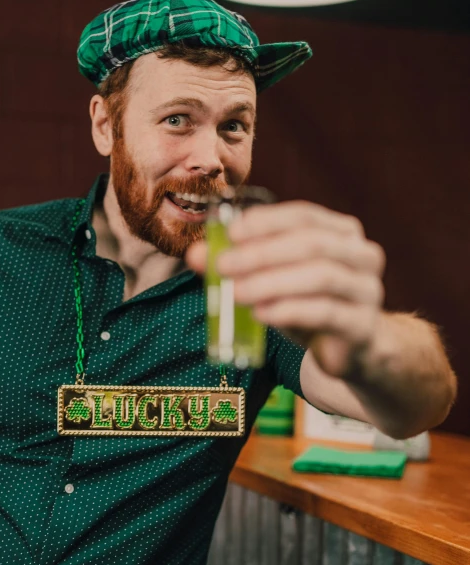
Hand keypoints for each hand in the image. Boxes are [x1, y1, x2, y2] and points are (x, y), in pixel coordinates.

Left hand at [185, 200, 385, 378]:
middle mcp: (362, 254)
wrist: (350, 349)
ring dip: (272, 282)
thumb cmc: (309, 303)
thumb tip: (195, 255)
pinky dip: (290, 311)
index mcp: (342, 232)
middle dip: (262, 253)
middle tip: (223, 265)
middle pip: (312, 244)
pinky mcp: (362, 325)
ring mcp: (367, 290)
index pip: (304, 215)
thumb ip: (239, 263)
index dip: (267, 221)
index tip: (231, 233)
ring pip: (321, 277)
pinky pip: (326, 312)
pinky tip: (262, 313)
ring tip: (237, 292)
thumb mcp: (274, 280)